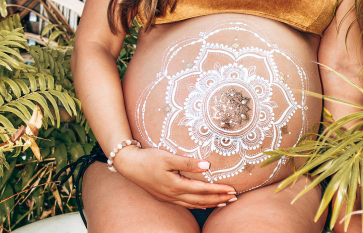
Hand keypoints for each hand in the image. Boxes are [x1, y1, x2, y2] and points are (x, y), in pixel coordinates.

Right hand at [113, 146, 236, 208]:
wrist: (129, 165)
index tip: (232, 189)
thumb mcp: (168, 157)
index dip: (218, 190)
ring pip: (194, 204)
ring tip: (224, 202)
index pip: (202, 189)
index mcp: (175, 185)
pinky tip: (204, 204)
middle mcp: (173, 194)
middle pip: (201, 200)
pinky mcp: (165, 197)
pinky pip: (186, 204)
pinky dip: (198, 205)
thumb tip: (207, 165)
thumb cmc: (148, 158)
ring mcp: (169, 197)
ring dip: (210, 203)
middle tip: (234, 198)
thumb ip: (187, 162)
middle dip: (218, 199)